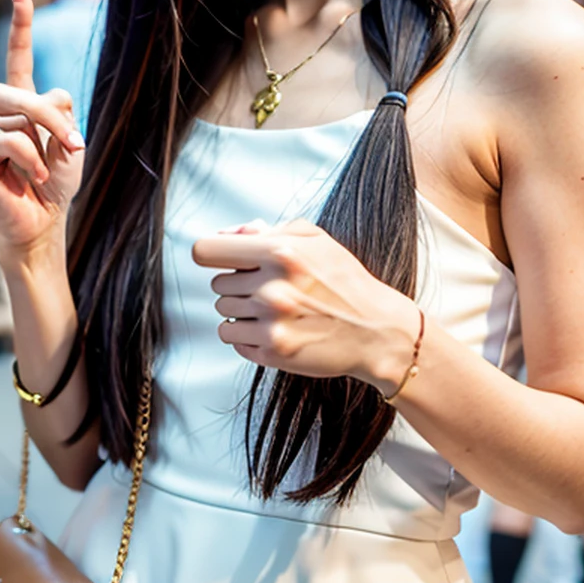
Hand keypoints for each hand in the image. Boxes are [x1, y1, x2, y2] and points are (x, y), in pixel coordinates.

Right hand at [0, 0, 85, 253]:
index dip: (20, 23)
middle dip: (50, 115)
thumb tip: (43, 97)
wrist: (43, 221)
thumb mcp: (70, 140)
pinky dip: (27, 158)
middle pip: (18, 88)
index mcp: (21, 100)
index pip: (18, 56)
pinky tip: (29, 176)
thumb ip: (60, 111)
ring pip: (15, 113)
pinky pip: (5, 139)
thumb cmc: (55, 182)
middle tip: (72, 145)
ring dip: (43, 139)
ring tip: (44, 168)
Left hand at [192, 220, 418, 391]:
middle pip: (217, 284)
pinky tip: (273, 327)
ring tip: (272, 309)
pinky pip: (233, 339)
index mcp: (280, 253)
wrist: (376, 331)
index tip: (220, 259)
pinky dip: (246, 334)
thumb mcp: (314, 239)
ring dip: (241, 310)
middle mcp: (272, 289)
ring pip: (223, 313)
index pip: (207, 252)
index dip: (211, 254)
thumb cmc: (345, 281)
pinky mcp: (272, 351)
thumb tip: (226, 233)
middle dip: (238, 283)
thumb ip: (268, 230)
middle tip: (268, 287)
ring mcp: (271, 323)